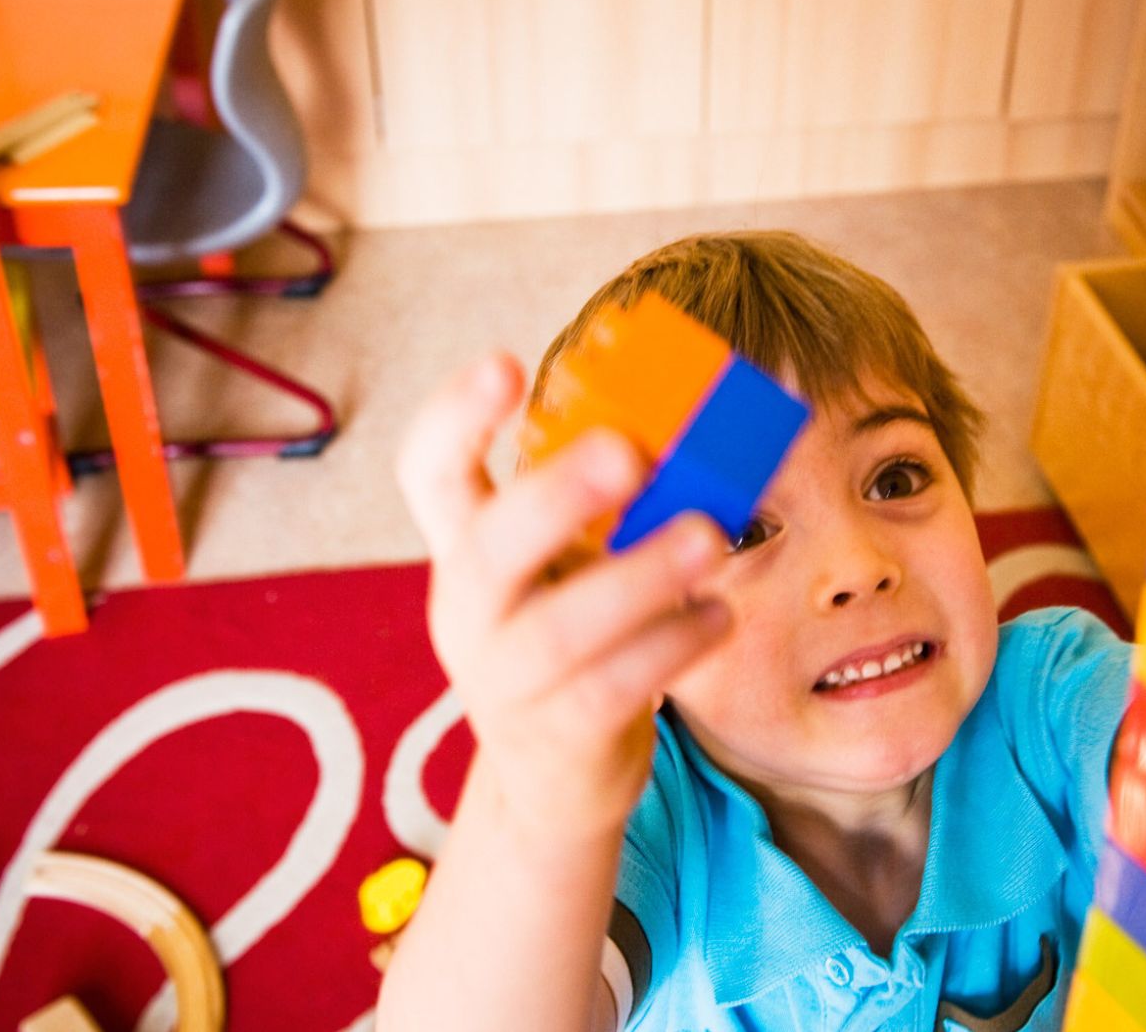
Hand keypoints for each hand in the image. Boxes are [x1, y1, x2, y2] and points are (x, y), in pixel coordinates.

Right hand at [395, 353, 731, 842]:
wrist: (553, 780)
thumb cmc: (573, 644)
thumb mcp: (567, 568)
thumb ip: (609, 510)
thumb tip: (707, 429)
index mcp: (464, 550)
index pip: (428, 473)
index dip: (454, 417)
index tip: (505, 365)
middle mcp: (470, 611)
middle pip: (487, 550)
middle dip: (556, 496)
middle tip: (628, 452)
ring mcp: (507, 682)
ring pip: (563, 631)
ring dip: (642, 576)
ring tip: (710, 536)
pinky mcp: (560, 738)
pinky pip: (614, 688)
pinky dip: (673, 644)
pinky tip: (717, 615)